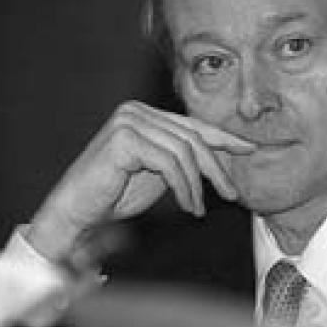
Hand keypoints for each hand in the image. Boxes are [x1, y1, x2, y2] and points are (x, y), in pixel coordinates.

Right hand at [26, 101, 255, 260]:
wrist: (76, 215)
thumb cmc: (115, 195)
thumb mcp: (160, 172)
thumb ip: (183, 158)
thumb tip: (222, 155)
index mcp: (145, 114)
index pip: (193, 125)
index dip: (224, 138)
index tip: (250, 149)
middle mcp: (137, 111)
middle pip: (193, 138)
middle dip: (217, 168)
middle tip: (233, 194)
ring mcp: (129, 121)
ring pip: (185, 152)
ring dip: (198, 186)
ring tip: (198, 209)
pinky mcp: (124, 138)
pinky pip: (170, 163)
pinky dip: (184, 187)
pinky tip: (188, 206)